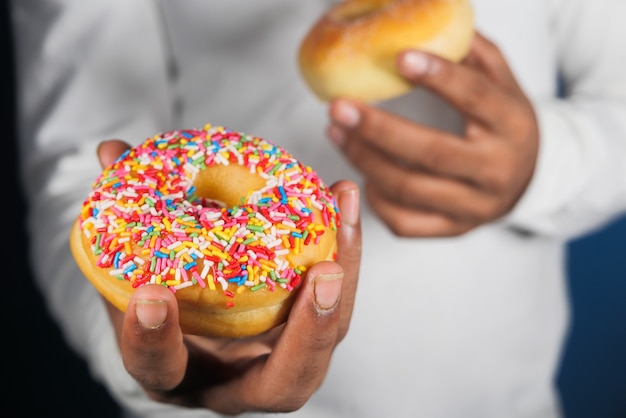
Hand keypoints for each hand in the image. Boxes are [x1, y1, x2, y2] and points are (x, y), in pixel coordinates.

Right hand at [96, 140, 361, 413]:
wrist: (186, 323)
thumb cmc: (153, 296)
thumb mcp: (129, 267)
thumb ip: (123, 218)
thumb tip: (112, 152)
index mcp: (175, 373)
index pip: (163, 370)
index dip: (155, 340)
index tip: (153, 294)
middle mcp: (234, 380)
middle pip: (283, 386)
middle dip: (308, 334)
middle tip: (323, 274)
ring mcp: (276, 360)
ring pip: (325, 342)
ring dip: (345, 277)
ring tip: (342, 210)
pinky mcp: (304, 331)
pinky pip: (335, 303)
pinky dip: (344, 252)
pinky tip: (341, 200)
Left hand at [327, 32, 538, 236]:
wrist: (530, 178)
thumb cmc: (504, 122)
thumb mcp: (502, 82)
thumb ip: (472, 54)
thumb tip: (427, 19)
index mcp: (513, 125)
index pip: (475, 98)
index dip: (438, 76)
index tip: (399, 57)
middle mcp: (496, 170)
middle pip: (431, 152)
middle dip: (378, 129)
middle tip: (339, 106)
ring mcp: (475, 207)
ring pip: (410, 189)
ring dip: (364, 160)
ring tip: (336, 131)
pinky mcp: (455, 230)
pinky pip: (405, 223)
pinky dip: (376, 199)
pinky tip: (362, 173)